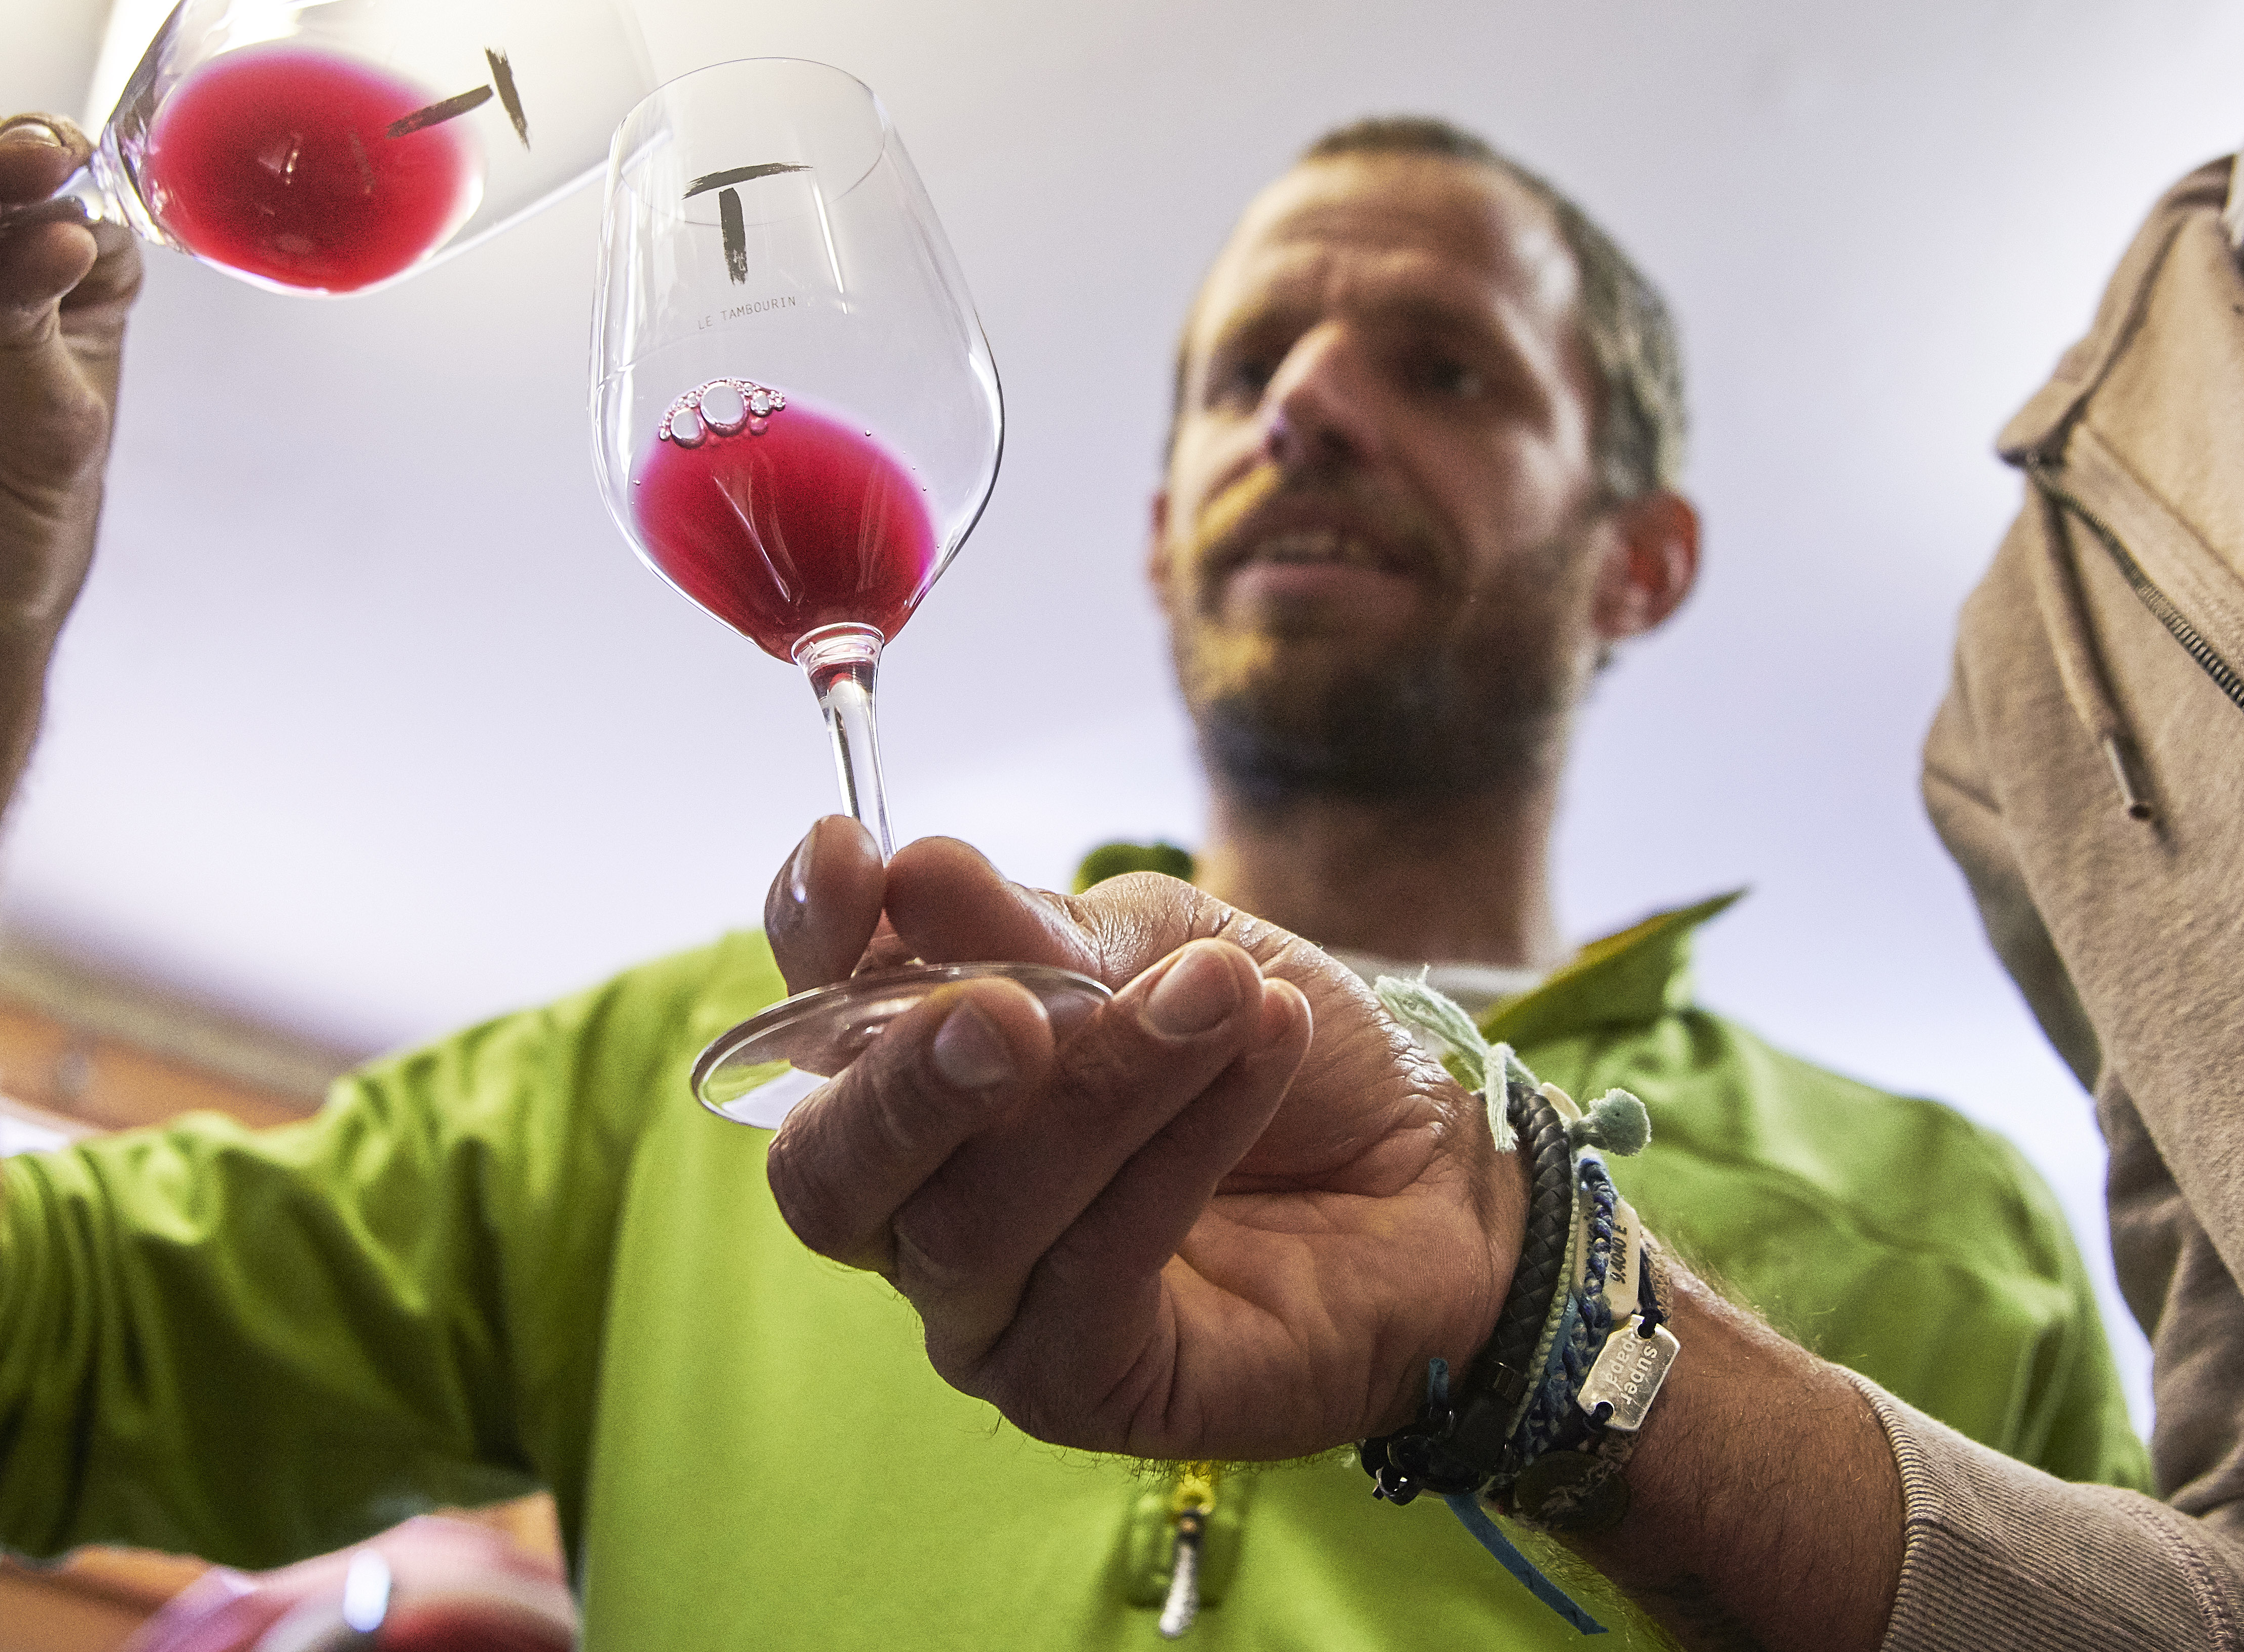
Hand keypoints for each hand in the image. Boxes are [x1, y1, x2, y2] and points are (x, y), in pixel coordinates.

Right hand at [759, 823, 1522, 1461]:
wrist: (1436, 1170)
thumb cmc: (1270, 1049)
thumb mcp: (1169, 946)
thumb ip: (1038, 934)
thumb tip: (913, 875)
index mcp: (910, 1078)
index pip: (807, 1019)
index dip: (809, 937)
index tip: (857, 856)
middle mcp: (917, 1208)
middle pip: (828, 1171)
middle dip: (909, 1080)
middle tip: (1010, 1010)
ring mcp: (987, 1311)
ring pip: (975, 1220)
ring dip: (1104, 1090)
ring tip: (1219, 996)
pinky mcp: (1074, 1387)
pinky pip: (1091, 1273)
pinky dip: (1177, 1155)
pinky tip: (1257, 1060)